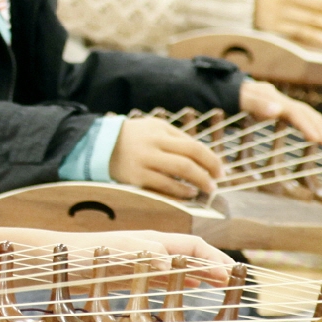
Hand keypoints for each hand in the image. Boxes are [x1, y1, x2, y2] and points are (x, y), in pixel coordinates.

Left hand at [76, 230, 231, 282]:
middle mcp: (152, 249)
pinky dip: (182, 284)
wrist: (57, 261)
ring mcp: (143, 263)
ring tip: (220, 286)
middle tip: (235, 283)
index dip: (214, 258)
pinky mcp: (132, 277)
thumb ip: (146, 256)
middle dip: (214, 266)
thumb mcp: (119, 253)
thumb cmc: (87, 254)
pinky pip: (165, 279)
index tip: (232, 273)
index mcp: (154, 240)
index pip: (193, 245)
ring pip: (181, 268)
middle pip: (191, 255)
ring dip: (201, 275)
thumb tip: (172, 264)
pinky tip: (188, 291)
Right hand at [109, 117, 225, 198]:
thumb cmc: (136, 136)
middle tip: (215, 184)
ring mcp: (143, 162)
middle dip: (206, 174)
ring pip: (177, 175)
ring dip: (195, 185)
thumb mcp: (156, 128)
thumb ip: (178, 139)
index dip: (211, 160)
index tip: (220, 171)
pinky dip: (178, 192)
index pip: (193, 146)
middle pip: (187, 161)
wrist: (102, 145)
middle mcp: (153, 146)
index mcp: (161, 131)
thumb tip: (205, 157)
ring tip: (204, 190)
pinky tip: (187, 194)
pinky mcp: (135, 178)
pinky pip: (162, 187)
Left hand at [238, 79, 321, 146]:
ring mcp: (284, 103)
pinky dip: (313, 122)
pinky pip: (301, 115)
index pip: (296, 113)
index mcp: (276, 99)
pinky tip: (320, 131)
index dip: (307, 126)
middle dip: (320, 127)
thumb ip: (258, 104)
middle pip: (306, 113)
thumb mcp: (243, 100)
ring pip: (307, 113)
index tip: (317, 139)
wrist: (232, 87)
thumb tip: (277, 110)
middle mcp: (283, 100)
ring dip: (321, 125)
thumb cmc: (236, 96)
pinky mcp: (282, 108)